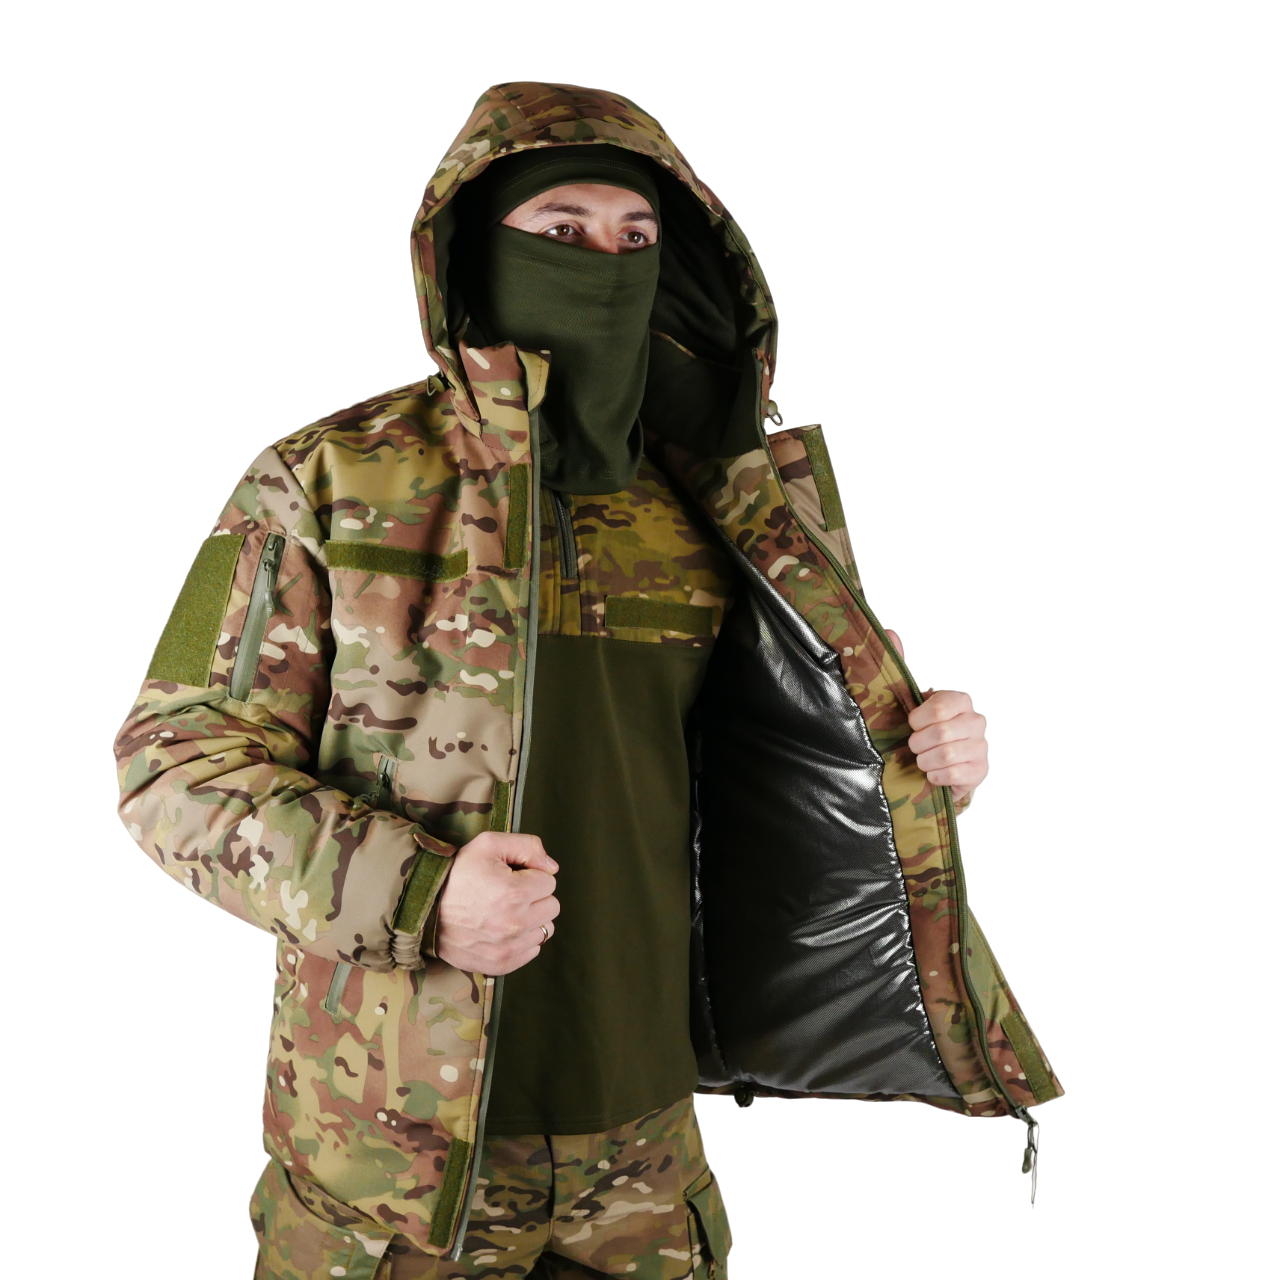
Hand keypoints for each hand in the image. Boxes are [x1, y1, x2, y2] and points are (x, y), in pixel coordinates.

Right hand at [435, 832, 559, 974]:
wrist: (424, 909)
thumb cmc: (456, 874)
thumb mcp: (488, 845)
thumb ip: (527, 846)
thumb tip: (552, 867)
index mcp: (514, 893)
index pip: (549, 882)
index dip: (530, 876)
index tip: (511, 877)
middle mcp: (514, 924)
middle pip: (551, 907)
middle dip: (535, 897)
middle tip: (510, 894)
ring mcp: (508, 948)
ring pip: (544, 930)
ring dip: (532, 920)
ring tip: (506, 912)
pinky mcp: (500, 964)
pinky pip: (532, 951)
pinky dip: (523, 940)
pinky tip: (503, 929)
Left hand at [885, 630, 988, 803]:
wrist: (931, 766)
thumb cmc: (919, 731)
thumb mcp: (905, 700)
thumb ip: (898, 666)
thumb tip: (889, 633)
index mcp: (959, 700)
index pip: (943, 705)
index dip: (920, 718)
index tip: (911, 723)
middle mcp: (975, 720)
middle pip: (943, 732)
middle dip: (918, 743)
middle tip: (913, 746)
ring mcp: (981, 746)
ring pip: (947, 754)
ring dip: (925, 760)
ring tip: (921, 760)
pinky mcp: (981, 770)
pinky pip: (954, 774)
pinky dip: (935, 775)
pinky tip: (932, 774)